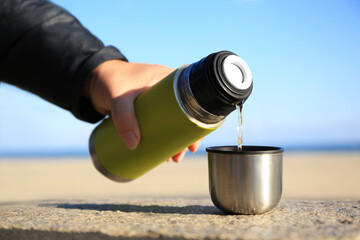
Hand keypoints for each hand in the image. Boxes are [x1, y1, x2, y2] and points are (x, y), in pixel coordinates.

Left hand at [85, 60, 201, 162]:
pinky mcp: (145, 109)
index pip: (190, 102)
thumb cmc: (109, 80)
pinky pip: (159, 123)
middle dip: (183, 138)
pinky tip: (161, 150)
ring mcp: (155, 100)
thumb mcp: (118, 97)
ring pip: (171, 122)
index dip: (194, 124)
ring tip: (170, 158)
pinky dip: (162, 136)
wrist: (90, 78)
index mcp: (167, 79)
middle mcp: (165, 89)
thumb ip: (124, 118)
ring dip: (172, 140)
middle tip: (178, 156)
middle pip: (182, 116)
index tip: (192, 143)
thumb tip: (134, 145)